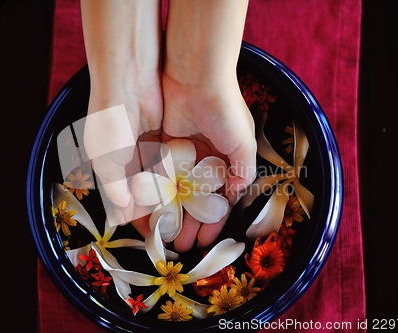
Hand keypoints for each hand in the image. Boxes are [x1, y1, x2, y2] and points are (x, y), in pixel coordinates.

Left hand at [162, 71, 256, 251]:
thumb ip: (244, 171)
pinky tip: (153, 210)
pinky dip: (158, 191)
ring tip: (166, 233)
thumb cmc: (225, 111)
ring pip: (177, 190)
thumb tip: (237, 197)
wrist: (197, 78)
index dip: (214, 221)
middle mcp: (204, 158)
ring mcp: (183, 152)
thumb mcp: (243, 144)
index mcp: (226, 159)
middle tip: (183, 244)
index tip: (206, 240)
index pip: (219, 199)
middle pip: (195, 199)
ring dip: (173, 212)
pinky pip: (160, 173)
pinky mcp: (163, 144)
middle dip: (190, 222)